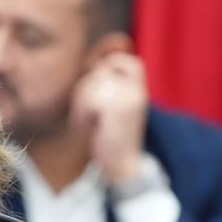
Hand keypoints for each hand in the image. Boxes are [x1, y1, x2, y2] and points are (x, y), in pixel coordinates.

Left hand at [69, 52, 147, 183]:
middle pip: (98, 71)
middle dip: (86, 91)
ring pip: (91, 85)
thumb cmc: (110, 135)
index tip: (98, 93)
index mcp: (139, 86)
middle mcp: (139, 89)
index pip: (118, 59)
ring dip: (82, 104)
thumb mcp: (112, 102)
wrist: (122, 166)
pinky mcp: (120, 108)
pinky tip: (89, 126)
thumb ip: (107, 80)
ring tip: (91, 120)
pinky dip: (82, 114)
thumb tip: (100, 55)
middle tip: (92, 113)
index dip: (102, 70)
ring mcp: (131, 98)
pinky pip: (89, 99)